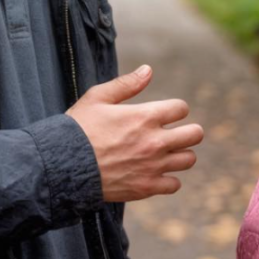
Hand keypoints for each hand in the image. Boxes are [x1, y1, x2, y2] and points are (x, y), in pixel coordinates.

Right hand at [67, 66, 204, 202]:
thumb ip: (126, 84)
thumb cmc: (79, 129)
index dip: (174, 109)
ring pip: (188, 159)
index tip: (164, 113)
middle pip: (195, 134)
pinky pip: (174, 184)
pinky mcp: (146, 188)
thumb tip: (148, 70)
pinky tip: (155, 172)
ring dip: (180, 154)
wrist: (64, 166)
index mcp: (145, 116)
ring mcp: (153, 166)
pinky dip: (168, 179)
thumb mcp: (98, 98)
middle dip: (188, 130)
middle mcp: (155, 141)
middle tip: (175, 132)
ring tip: (166, 152)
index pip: (181, 108)